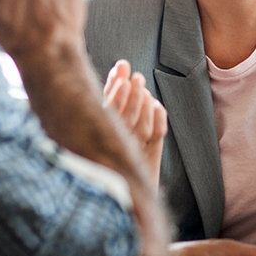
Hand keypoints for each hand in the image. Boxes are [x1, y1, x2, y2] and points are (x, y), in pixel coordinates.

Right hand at [104, 59, 167, 185]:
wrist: (123, 190)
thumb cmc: (110, 145)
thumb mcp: (105, 117)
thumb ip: (112, 92)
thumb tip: (121, 65)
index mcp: (97, 140)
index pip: (106, 115)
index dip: (115, 94)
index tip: (122, 77)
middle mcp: (115, 149)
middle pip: (125, 119)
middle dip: (132, 95)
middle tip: (137, 78)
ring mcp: (133, 153)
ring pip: (141, 127)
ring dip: (143, 104)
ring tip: (143, 88)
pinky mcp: (149, 156)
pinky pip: (156, 135)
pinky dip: (158, 117)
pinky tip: (156, 105)